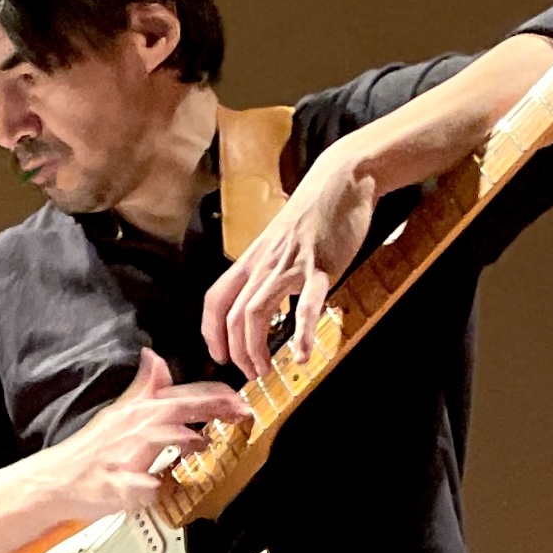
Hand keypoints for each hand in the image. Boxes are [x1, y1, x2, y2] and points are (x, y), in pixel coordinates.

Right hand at [47, 347, 249, 521]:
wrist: (56, 480)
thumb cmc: (92, 451)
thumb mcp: (120, 412)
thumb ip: (145, 389)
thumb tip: (155, 358)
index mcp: (138, 412)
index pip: (182, 396)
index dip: (214, 395)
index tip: (240, 399)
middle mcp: (133, 428)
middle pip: (177, 410)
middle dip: (212, 408)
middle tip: (241, 412)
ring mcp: (123, 456)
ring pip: (155, 440)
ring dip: (181, 439)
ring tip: (202, 444)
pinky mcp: (113, 485)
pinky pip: (131, 485)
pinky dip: (144, 486)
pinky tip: (154, 487)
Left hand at [201, 145, 377, 381]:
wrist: (340, 180)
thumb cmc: (313, 213)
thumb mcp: (279, 242)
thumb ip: (269, 270)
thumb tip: (268, 303)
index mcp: (252, 259)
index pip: (216, 300)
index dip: (211, 332)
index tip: (220, 356)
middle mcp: (263, 264)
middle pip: (233, 315)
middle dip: (236, 352)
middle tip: (250, 372)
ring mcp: (290, 265)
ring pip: (256, 313)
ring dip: (255, 350)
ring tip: (266, 370)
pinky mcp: (320, 266)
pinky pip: (306, 306)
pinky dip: (302, 334)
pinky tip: (302, 356)